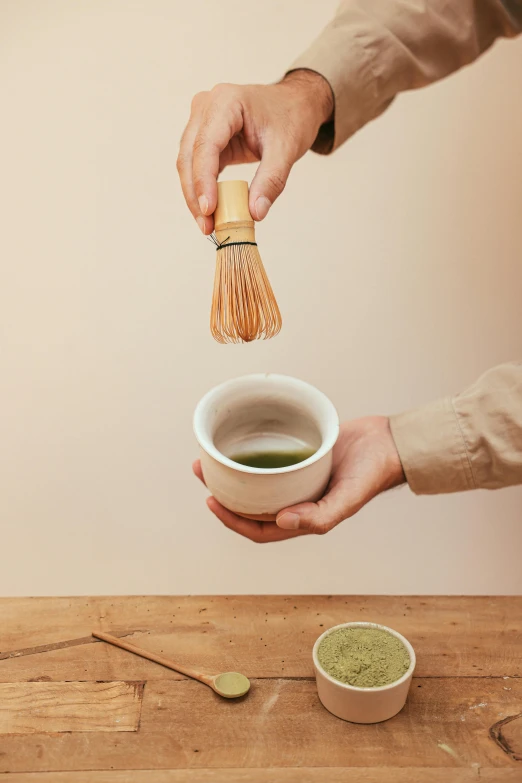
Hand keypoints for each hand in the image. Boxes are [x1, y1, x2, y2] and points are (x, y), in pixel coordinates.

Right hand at [177, 70, 332, 233]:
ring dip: (195, 196)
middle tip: (207, 227)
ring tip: (208, 224)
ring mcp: (202, 120)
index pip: (206, 145)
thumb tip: (255, 213)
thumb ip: (271, 181)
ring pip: (187, 163)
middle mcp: (206, 107)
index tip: (209, 210)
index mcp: (226, 102)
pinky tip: (210, 211)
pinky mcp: (204, 136)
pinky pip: (196, 166)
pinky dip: (202, 189)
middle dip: (195, 195)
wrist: (294, 104)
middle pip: (189, 156)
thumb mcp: (286, 149)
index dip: (204, 180)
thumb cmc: (291, 118)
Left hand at [193, 417, 405, 542]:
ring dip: (232, 474)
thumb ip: (319, 516)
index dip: (232, 522)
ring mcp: (297, 479)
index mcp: (305, 518)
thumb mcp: (348, 498)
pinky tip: (239, 442)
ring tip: (211, 458)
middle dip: (223, 495)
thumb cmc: (373, 473)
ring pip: (256, 482)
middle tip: (203, 473)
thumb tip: (282, 522)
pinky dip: (252, 455)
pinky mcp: (300, 457)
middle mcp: (297, 500)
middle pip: (251, 505)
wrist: (388, 442)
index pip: (259, 529)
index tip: (211, 502)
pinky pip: (270, 460)